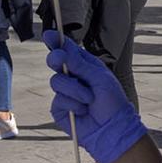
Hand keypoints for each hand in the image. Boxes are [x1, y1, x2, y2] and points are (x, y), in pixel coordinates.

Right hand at [43, 28, 146, 162]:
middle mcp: (73, 77)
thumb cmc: (112, 102)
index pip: (68, 51)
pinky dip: (73, 104)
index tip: (49, 34)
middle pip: (55, 61)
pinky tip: (83, 111)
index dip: (57, 42)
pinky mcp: (59, 108)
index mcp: (85, 66)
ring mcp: (64, 92)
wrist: (112, 128)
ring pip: (56, 81)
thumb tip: (61, 51)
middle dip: (58, 60)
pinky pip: (59, 100)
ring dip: (75, 90)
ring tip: (90, 99)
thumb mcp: (99, 78)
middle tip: (61, 61)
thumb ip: (80, 65)